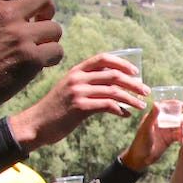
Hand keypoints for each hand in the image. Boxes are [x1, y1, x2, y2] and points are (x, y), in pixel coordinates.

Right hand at [0, 0, 63, 116]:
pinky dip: (51, 56)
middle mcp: (4, 14)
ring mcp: (19, 37)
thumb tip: (17, 0)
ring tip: (36, 46)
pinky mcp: (31, 59)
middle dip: (47, 8)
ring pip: (55, 27)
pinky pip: (56, 50)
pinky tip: (39, 62)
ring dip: (49, 37)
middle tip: (40, 20)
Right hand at [7, 52, 148, 149]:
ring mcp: (78, 91)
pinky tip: (126, 115)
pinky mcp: (80, 107)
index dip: (122, 63)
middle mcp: (78, 78)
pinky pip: (107, 105)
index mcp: (76, 71)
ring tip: (141, 105)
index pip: (103, 58)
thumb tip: (111, 83)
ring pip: (114, 91)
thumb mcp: (69, 89)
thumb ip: (87, 83)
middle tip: (146, 91)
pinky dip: (120, 110)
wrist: (36, 124)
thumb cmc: (55, 109)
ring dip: (131, 98)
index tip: (136, 72)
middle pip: (114, 75)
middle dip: (134, 83)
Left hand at [120, 105, 182, 170]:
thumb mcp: (146, 129)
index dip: (174, 104)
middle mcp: (161, 122)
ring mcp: (166, 131)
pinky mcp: (169, 139)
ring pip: (178, 126)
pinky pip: (179, 136)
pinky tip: (182, 142)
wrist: (141, 159)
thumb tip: (157, 103)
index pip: (165, 107)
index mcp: (154, 117)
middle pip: (175, 116)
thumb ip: (152, 116)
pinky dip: (182, 137)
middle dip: (181, 119)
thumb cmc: (140, 142)